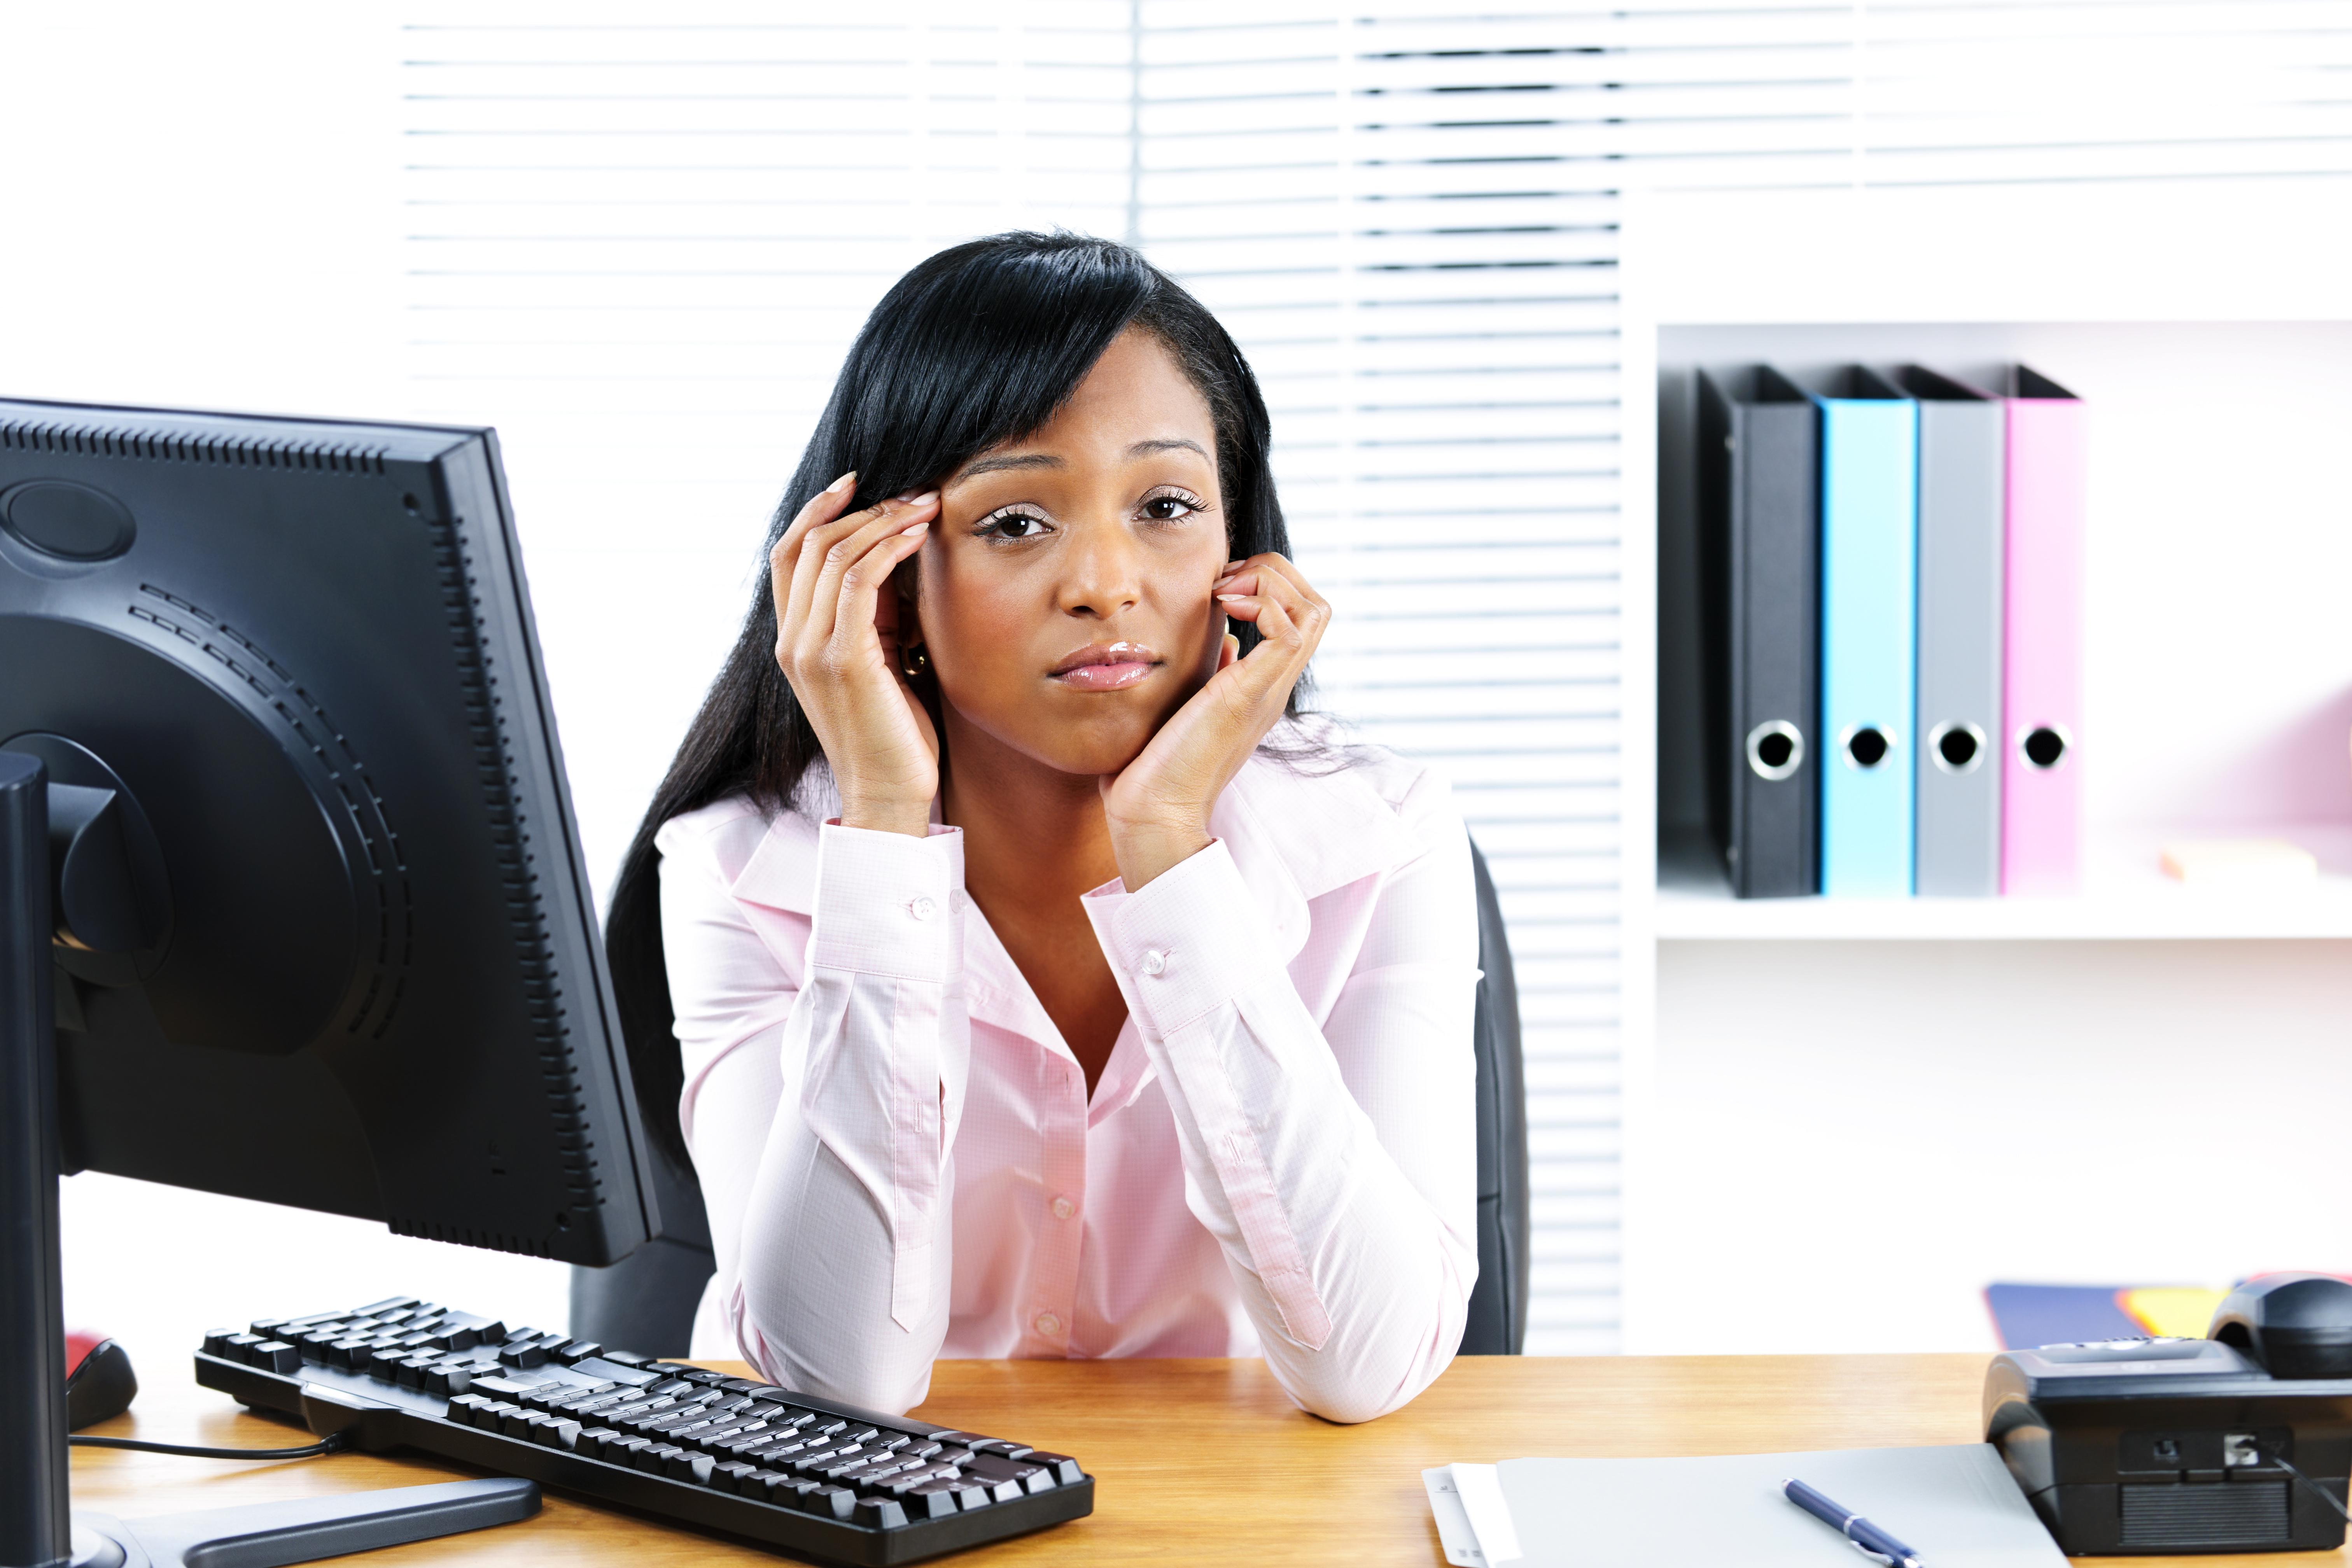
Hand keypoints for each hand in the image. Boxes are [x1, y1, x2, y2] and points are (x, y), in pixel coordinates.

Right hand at [771, 474, 940, 836]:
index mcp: (793, 640)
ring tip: (926, 508)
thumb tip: (894, 558)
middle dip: (862, 508)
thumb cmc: (895, 732)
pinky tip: (918, 538)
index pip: (788, 554)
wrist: (891, 795)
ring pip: (833, 554)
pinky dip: (887, 549)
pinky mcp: (842, 661)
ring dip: (883, 522)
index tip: (859, 483)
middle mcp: (791, 641)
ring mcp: (811, 650)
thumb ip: (874, 615)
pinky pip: (858, 582)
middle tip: (914, 493)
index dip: (818, 511)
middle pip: (808, 544)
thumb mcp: (880, 661)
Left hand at [1100, 552, 1329, 888]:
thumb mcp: (1186, 703)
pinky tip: (1222, 610)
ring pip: (1314, 609)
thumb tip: (1223, 641)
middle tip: (1224, 582)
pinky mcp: (1252, 695)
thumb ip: (1210, 671)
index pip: (1297, 617)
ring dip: (1270, 582)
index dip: (1266, 584)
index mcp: (1259, 685)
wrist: (1151, 812)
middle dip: (1273, 572)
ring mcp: (1268, 690)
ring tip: (1224, 593)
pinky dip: (1260, 603)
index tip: (1218, 587)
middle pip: (1316, 605)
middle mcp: (1273, 685)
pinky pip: (1289, 629)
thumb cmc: (1154, 764)